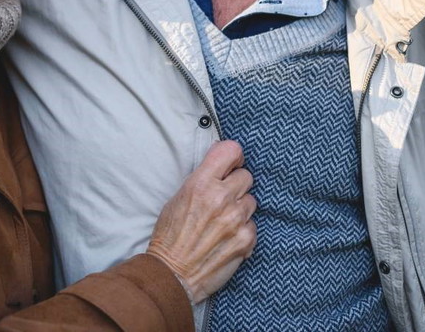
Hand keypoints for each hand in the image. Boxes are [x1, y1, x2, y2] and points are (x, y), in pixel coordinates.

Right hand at [146, 140, 257, 303]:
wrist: (173, 273)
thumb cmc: (170, 236)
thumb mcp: (178, 198)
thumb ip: (202, 179)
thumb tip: (221, 166)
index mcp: (201, 183)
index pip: (231, 151)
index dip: (233, 157)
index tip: (230, 165)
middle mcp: (221, 198)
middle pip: (246, 176)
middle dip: (236, 185)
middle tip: (223, 198)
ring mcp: (236, 219)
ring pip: (251, 201)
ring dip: (240, 208)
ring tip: (222, 221)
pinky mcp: (246, 239)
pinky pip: (253, 224)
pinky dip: (243, 230)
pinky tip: (227, 237)